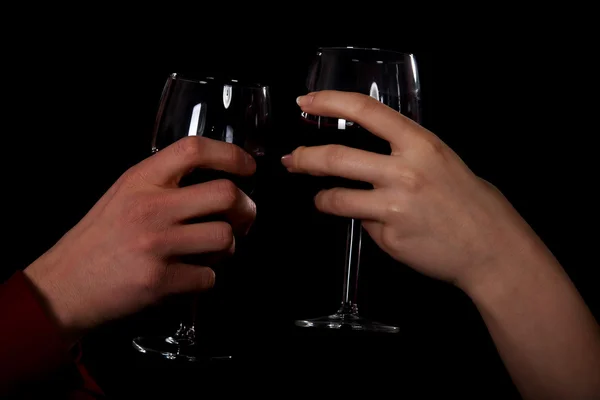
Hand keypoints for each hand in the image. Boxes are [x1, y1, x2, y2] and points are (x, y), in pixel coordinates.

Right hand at [24, 137, 256, 342]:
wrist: (64, 286)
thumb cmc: (100, 239)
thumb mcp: (124, 194)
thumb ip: (164, 183)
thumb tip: (218, 182)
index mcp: (141, 180)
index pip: (194, 149)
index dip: (231, 154)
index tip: (248, 166)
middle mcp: (150, 207)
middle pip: (226, 194)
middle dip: (246, 208)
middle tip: (243, 217)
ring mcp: (156, 244)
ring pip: (225, 238)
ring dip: (228, 247)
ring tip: (212, 251)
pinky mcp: (160, 280)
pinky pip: (209, 276)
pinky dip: (206, 278)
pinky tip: (189, 275)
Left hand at [283, 91, 541, 290]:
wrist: (490, 245)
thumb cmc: (465, 199)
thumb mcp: (438, 158)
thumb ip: (401, 150)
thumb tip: (359, 154)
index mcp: (419, 143)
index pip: (365, 110)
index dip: (329, 102)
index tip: (305, 101)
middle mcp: (404, 172)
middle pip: (336, 157)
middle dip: (305, 158)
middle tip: (293, 159)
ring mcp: (394, 207)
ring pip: (335, 198)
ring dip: (321, 198)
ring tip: (321, 198)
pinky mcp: (389, 237)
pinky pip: (361, 226)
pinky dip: (362, 223)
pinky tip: (380, 225)